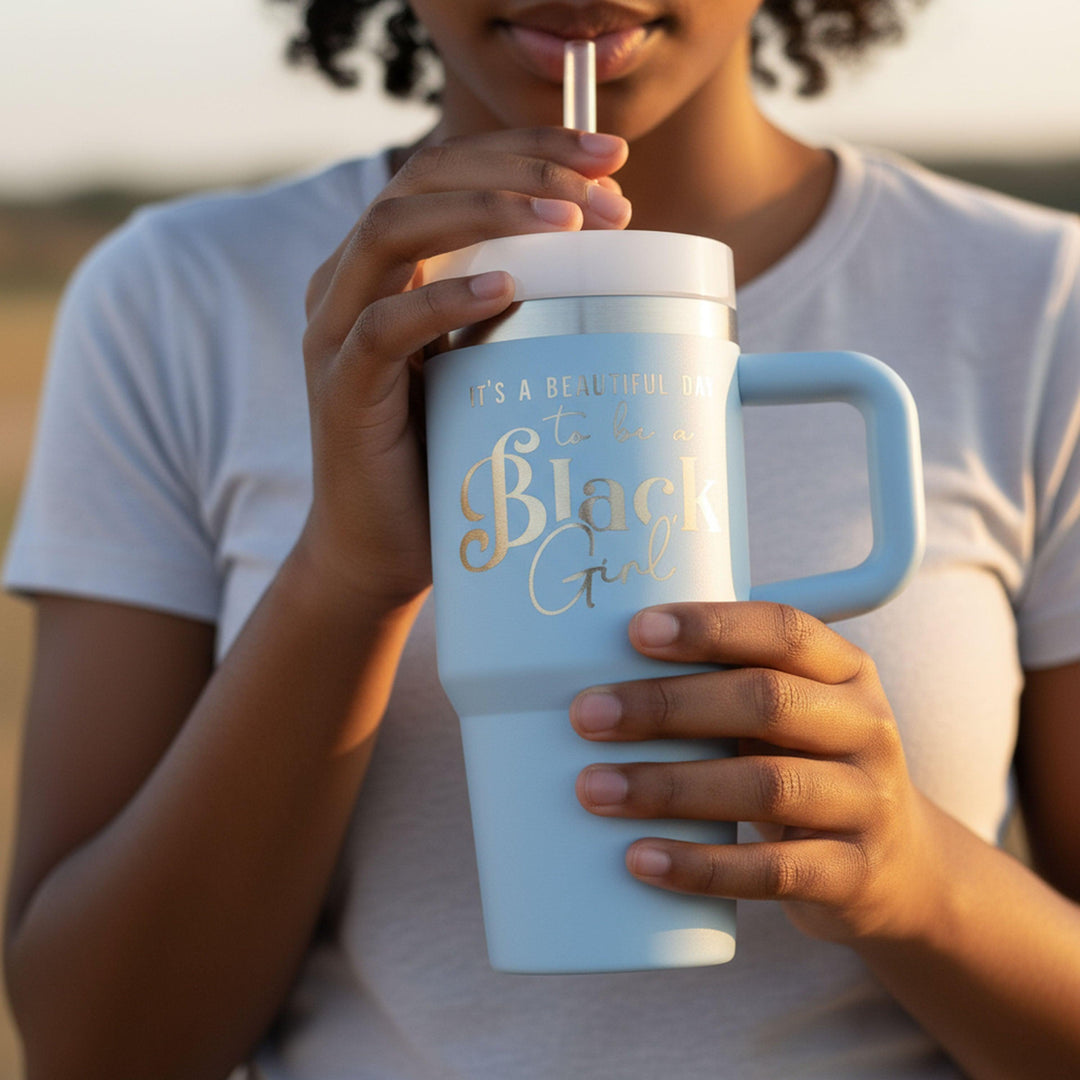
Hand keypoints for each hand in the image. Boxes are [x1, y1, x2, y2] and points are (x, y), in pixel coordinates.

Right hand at [296, 127, 630, 604]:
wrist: (381, 547)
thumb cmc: (444, 454)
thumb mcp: (489, 366)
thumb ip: (520, 311)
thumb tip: (614, 274)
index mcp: (388, 264)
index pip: (452, 171)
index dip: (528, 148)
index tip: (610, 154)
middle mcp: (351, 280)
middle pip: (424, 179)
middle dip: (520, 167)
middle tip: (605, 184)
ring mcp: (336, 331)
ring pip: (396, 231)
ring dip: (486, 213)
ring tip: (566, 222)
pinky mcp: (341, 388)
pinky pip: (383, 327)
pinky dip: (444, 299)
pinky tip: (504, 288)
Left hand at [570, 601, 938, 945]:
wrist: (895, 870)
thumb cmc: (804, 766)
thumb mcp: (787, 714)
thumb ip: (722, 687)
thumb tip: (592, 673)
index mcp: (844, 670)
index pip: (783, 629)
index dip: (710, 626)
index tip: (634, 632)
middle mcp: (865, 727)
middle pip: (765, 701)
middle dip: (667, 705)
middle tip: (586, 716)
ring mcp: (866, 803)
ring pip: (765, 786)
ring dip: (670, 787)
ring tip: (593, 789)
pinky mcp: (852, 874)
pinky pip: (773, 871)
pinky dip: (702, 865)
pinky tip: (641, 860)